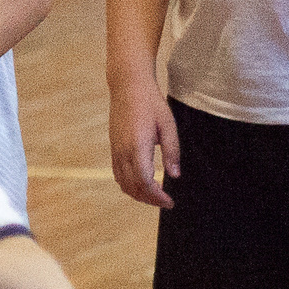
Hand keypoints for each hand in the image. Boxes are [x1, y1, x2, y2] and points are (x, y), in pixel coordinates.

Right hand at [108, 81, 179, 207]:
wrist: (128, 86)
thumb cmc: (151, 103)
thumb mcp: (168, 126)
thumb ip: (172, 151)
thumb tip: (175, 175)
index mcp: (137, 147)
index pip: (145, 182)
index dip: (157, 197)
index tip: (170, 201)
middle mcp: (123, 152)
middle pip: (133, 187)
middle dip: (149, 200)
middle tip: (166, 202)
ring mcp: (116, 150)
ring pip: (123, 183)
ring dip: (138, 194)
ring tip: (155, 196)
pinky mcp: (113, 147)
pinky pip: (118, 174)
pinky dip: (128, 185)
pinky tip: (141, 183)